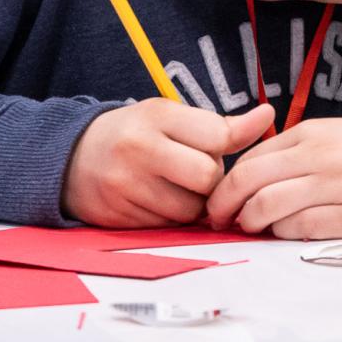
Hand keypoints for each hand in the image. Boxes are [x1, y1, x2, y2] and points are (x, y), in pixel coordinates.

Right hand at [62, 101, 273, 226]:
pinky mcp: (118, 216)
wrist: (72, 158)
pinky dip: (170, 219)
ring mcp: (125, 185)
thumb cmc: (137, 135)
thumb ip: (223, 125)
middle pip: (208, 178)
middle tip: (195, 173)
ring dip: (193, 204)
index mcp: (158, 115)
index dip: (222, 148)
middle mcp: (139, 148)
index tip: (209, 148)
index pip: (219, 138)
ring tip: (174, 186)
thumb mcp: (173, 118)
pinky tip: (156, 201)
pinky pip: (167, 227)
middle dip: (210, 181)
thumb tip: (269, 114)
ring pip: (190, 210)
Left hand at [205, 115, 341, 239]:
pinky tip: (286, 230)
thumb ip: (292, 150)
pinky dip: (284, 232)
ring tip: (252, 226)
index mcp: (312, 133)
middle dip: (224, 205)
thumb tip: (246, 179)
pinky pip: (301, 228)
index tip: (217, 200)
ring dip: (252, 222)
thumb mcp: (333, 133)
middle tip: (219, 219)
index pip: (250, 159)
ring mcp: (338, 188)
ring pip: (270, 207)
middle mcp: (321, 157)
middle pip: (250, 182)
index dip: (225, 184)